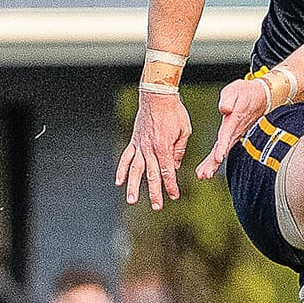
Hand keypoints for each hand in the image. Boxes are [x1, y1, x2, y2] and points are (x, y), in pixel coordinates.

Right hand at [115, 89, 192, 209]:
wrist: (157, 95)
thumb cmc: (174, 112)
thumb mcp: (184, 131)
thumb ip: (179, 150)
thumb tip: (173, 166)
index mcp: (164, 146)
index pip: (167, 171)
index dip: (170, 185)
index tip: (174, 196)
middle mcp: (149, 148)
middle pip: (151, 174)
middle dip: (154, 192)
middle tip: (157, 206)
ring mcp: (139, 145)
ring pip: (135, 169)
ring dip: (133, 186)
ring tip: (131, 200)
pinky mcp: (134, 141)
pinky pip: (126, 157)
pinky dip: (122, 170)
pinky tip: (118, 181)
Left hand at [194, 78, 270, 179]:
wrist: (260, 96)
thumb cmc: (246, 92)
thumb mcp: (236, 90)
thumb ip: (228, 99)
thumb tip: (224, 108)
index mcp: (234, 119)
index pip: (227, 135)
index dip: (222, 147)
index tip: (218, 158)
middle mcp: (235, 130)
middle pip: (224, 148)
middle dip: (214, 163)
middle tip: (205, 174)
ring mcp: (235, 134)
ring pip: (223, 151)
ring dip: (213, 165)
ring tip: (203, 175)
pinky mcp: (232, 135)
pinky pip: (223, 149)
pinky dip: (215, 160)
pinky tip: (207, 168)